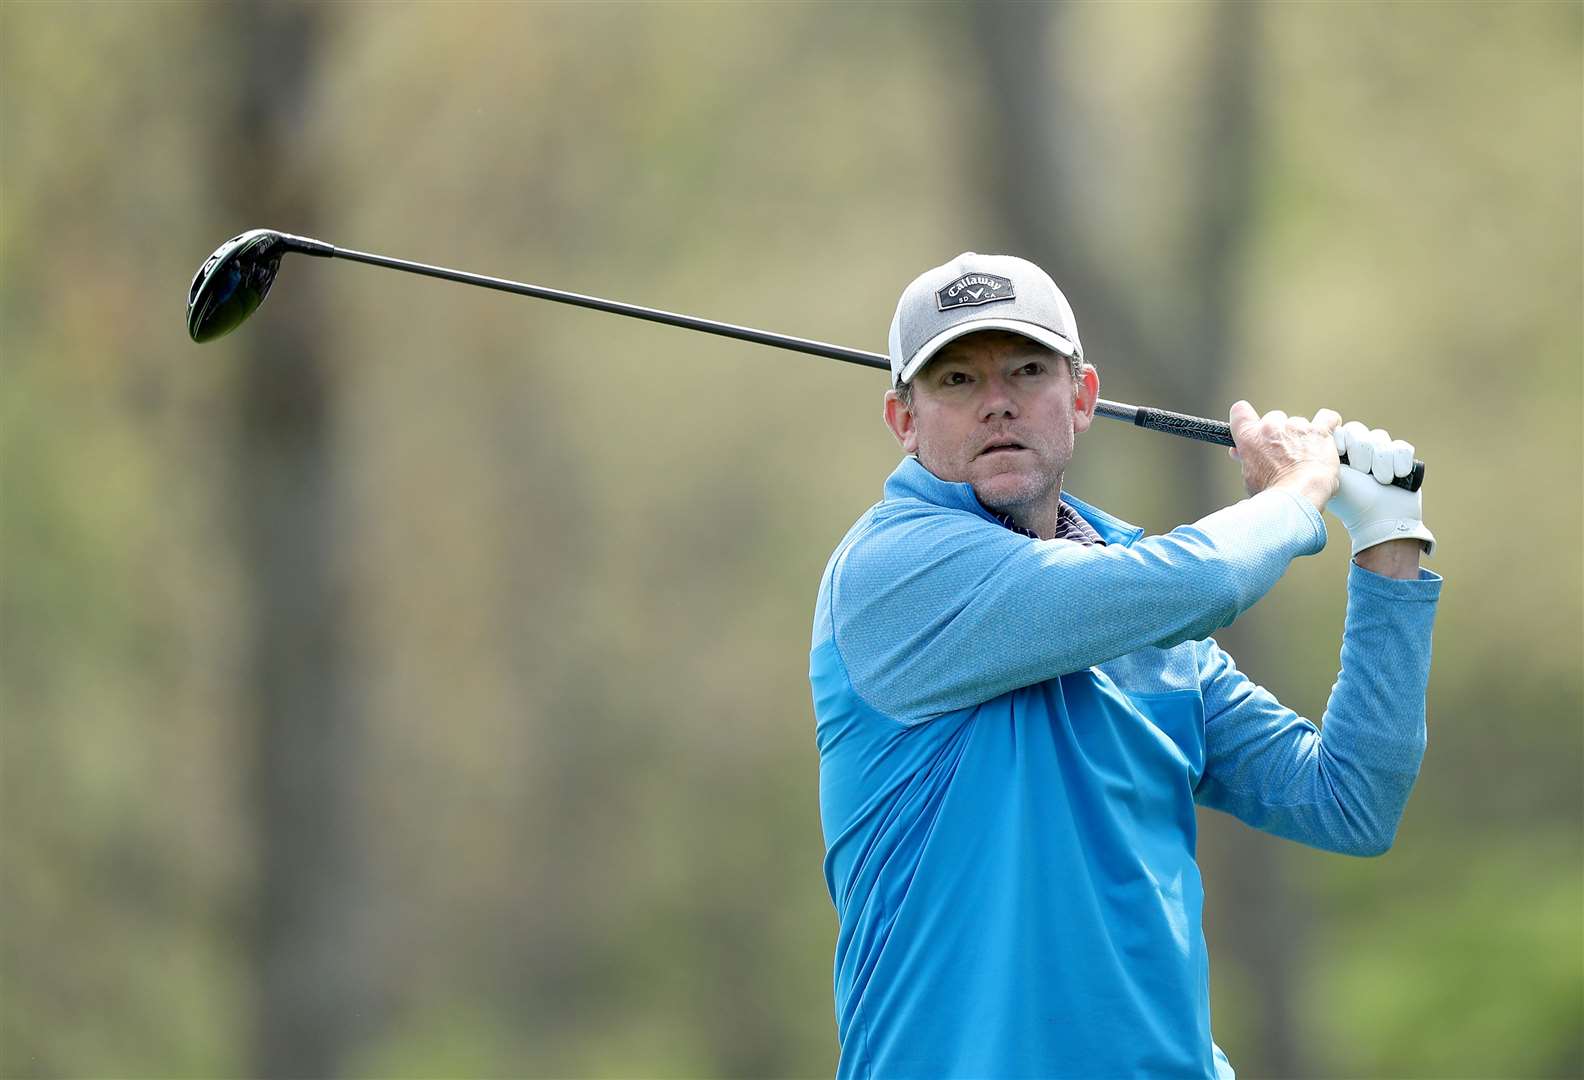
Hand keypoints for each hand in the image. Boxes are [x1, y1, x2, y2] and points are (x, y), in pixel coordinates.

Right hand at [1227, 401, 1341, 510]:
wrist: (1298, 496)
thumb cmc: (1273, 492)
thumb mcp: (1250, 477)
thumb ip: (1247, 458)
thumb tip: (1240, 452)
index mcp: (1250, 437)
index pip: (1240, 412)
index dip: (1247, 419)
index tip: (1253, 427)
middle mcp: (1272, 427)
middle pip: (1274, 419)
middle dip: (1279, 433)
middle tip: (1284, 452)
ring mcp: (1296, 428)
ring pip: (1299, 422)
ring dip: (1302, 435)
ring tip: (1306, 455)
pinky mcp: (1320, 432)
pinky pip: (1328, 418)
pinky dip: (1328, 425)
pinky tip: (1326, 437)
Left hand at [1327, 420, 1435, 557]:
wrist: (1380, 521)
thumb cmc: (1351, 502)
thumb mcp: (1330, 477)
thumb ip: (1319, 455)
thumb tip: (1312, 434)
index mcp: (1337, 454)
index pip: (1339, 430)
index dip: (1343, 439)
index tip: (1342, 454)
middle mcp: (1357, 451)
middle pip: (1358, 430)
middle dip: (1362, 453)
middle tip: (1362, 473)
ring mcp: (1380, 455)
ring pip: (1379, 437)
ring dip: (1381, 460)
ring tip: (1381, 480)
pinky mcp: (1401, 461)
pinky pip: (1401, 447)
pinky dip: (1399, 461)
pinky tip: (1397, 476)